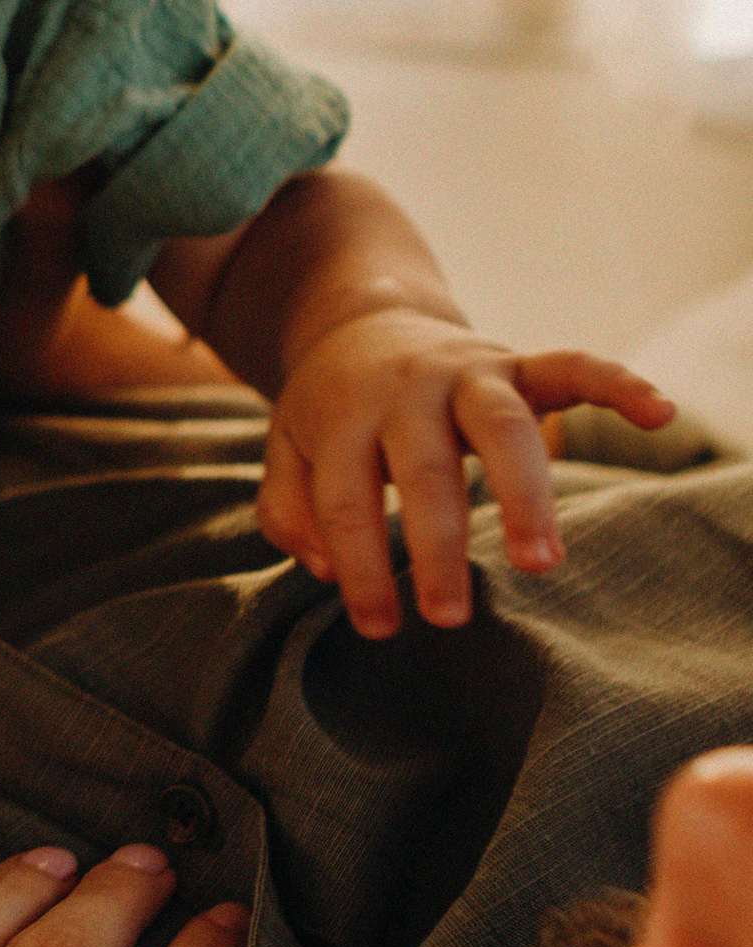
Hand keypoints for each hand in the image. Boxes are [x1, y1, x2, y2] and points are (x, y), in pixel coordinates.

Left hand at [258, 311, 673, 636]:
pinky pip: (573, 367)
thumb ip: (289, 512)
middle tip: (447, 615)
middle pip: (425, 468)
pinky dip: (618, 384)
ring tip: (540, 561)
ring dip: (523, 493)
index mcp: (343, 416)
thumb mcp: (286, 450)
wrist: (365, 319)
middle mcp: (407, 391)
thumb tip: (325, 567)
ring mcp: (467, 373)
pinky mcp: (516, 363)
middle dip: (437, 544)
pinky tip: (660, 414)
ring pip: (501, 427)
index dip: (360, 565)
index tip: (378, 626)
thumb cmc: (330, 409)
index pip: (347, 499)